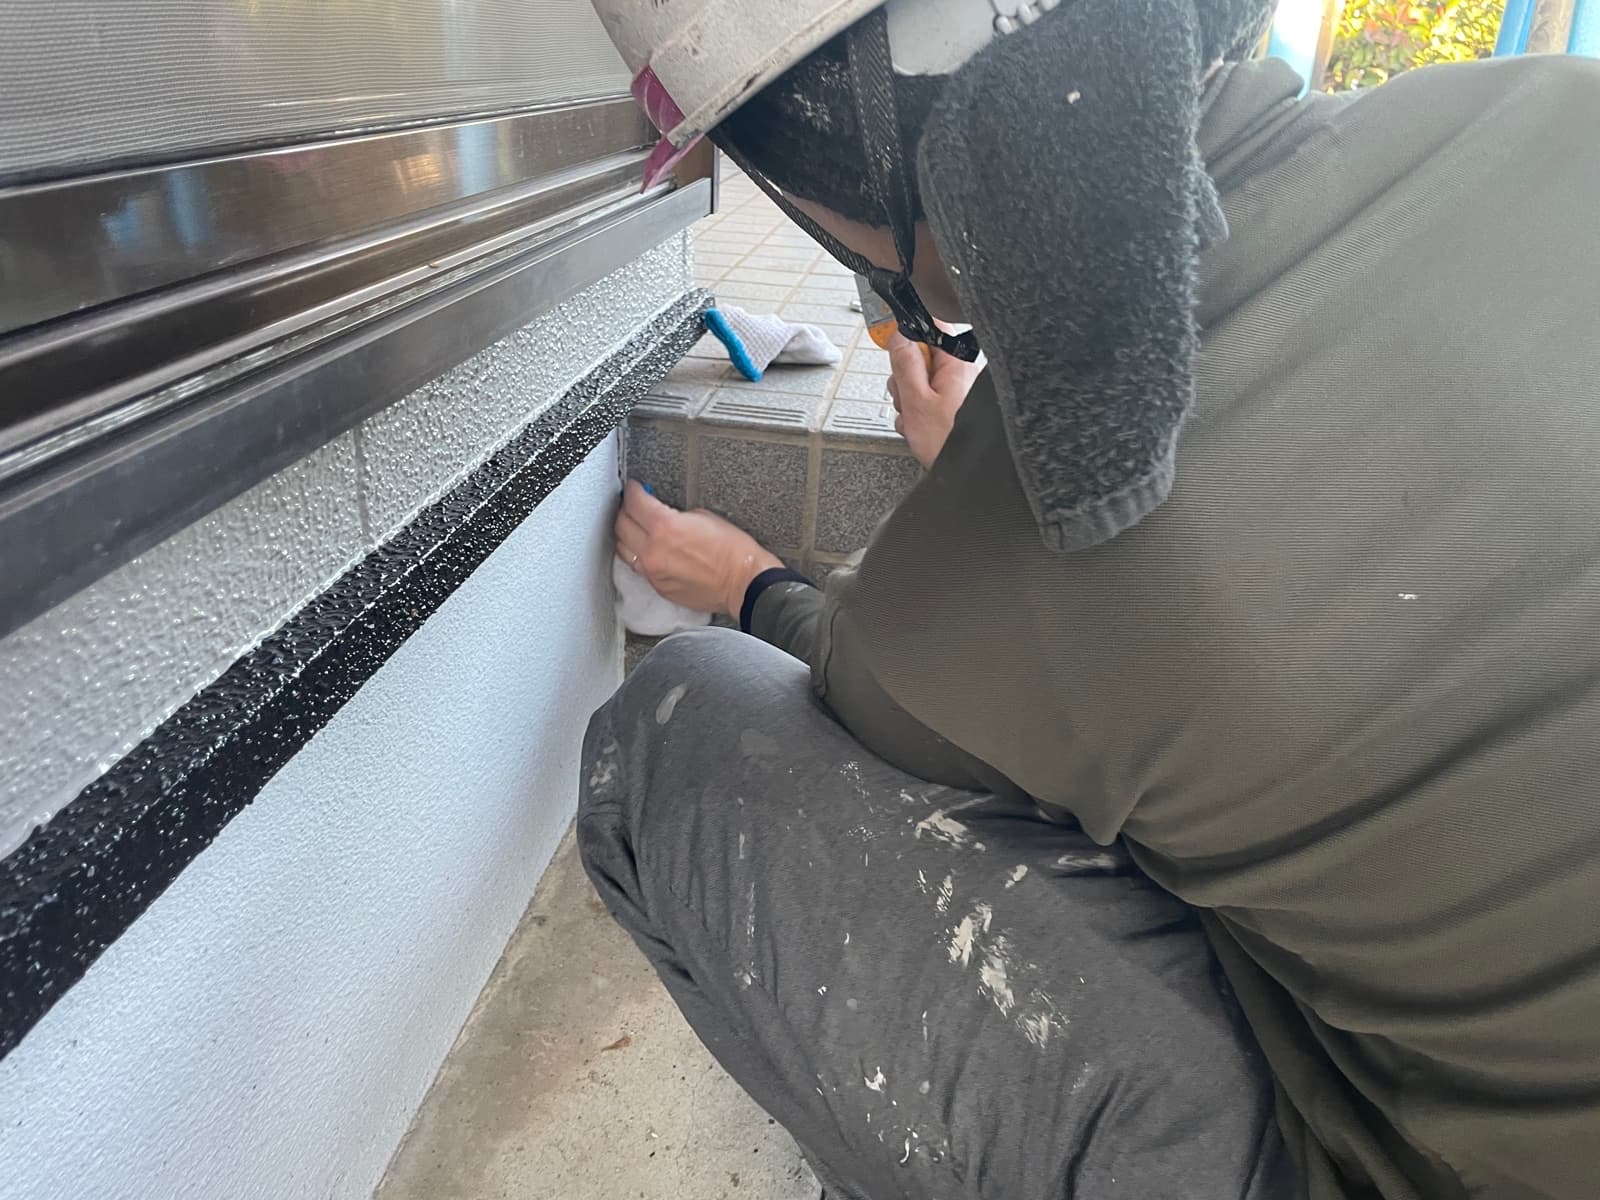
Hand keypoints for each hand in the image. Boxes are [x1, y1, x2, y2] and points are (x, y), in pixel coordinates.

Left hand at [614, 481, 782, 617]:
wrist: (744, 583)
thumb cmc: (733, 551)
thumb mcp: (703, 516)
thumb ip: (675, 514)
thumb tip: (660, 514)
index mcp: (665, 528)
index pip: (633, 503)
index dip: (632, 491)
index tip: (633, 488)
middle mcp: (653, 551)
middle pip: (621, 525)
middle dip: (625, 510)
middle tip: (632, 505)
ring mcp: (653, 572)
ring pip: (623, 548)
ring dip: (627, 534)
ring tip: (635, 526)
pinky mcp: (658, 587)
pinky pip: (638, 567)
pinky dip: (639, 555)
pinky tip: (649, 548)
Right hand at [887, 330, 983, 469]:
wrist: (966, 473)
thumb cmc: (950, 443)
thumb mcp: (917, 401)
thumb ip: (905, 364)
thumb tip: (898, 336)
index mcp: (957, 363)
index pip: (931, 327)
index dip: (909, 332)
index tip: (893, 340)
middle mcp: (962, 372)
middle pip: (921, 357)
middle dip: (906, 378)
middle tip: (907, 398)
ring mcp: (958, 390)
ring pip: (920, 381)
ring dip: (909, 400)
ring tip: (915, 419)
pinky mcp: (955, 405)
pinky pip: (928, 399)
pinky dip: (918, 412)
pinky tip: (921, 427)